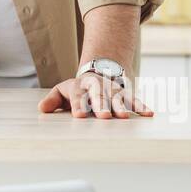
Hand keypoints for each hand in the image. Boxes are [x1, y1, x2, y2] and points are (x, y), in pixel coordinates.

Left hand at [38, 72, 152, 118]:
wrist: (99, 74)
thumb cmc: (78, 90)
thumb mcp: (63, 92)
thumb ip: (53, 100)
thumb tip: (42, 109)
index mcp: (81, 86)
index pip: (78, 96)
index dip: (79, 105)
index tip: (79, 116)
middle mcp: (98, 87)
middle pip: (99, 94)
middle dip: (102, 104)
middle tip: (104, 116)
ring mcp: (113, 90)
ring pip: (117, 97)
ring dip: (121, 106)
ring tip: (123, 117)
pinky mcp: (126, 95)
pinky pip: (134, 101)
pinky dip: (141, 107)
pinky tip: (149, 114)